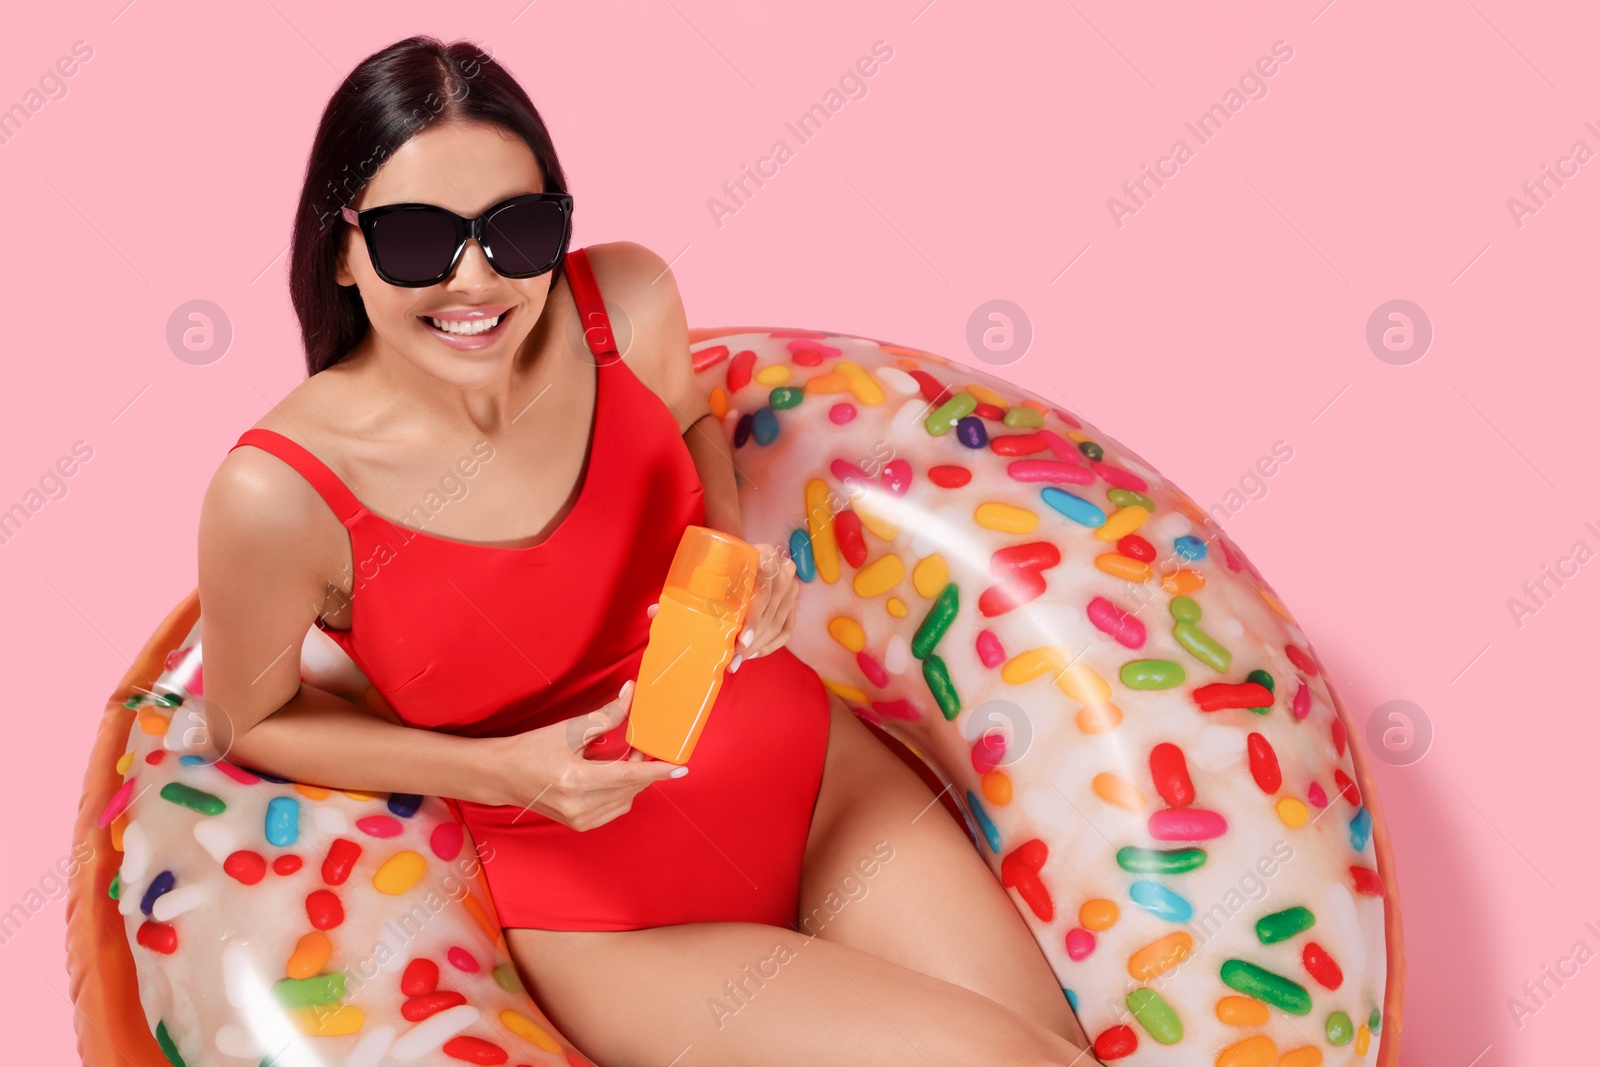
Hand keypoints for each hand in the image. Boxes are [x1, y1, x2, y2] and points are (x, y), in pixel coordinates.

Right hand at [486, 679, 684, 830]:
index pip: (629, 777)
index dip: (657, 771)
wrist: (502, 776)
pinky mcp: (579, 825)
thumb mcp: (568, 729)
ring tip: (626, 757)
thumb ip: (606, 716)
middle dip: (643, 767)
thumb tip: (631, 696)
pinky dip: (622, 792)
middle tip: (641, 744)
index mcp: (576, 781)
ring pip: (626, 800)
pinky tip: (614, 775)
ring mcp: (579, 820)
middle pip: (630, 788)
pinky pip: (615, 809)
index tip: (680, 767)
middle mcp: (579, 806)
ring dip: (633, 780)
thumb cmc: (531, 750)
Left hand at [645, 542, 798, 672]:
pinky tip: (752, 654)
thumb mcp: (707, 569)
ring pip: (779, 623)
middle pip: (771, 611)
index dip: (753, 617)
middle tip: (733, 659)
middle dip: (751, 640)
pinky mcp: (793, 602)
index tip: (740, 639)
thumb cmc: (720, 563)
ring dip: (758, 646)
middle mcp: (782, 568)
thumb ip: (683, 591)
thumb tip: (654, 612)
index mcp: (762, 554)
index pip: (764, 589)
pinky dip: (770, 645)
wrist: (740, 552)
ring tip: (738, 660)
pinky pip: (787, 629)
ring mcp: (792, 586)